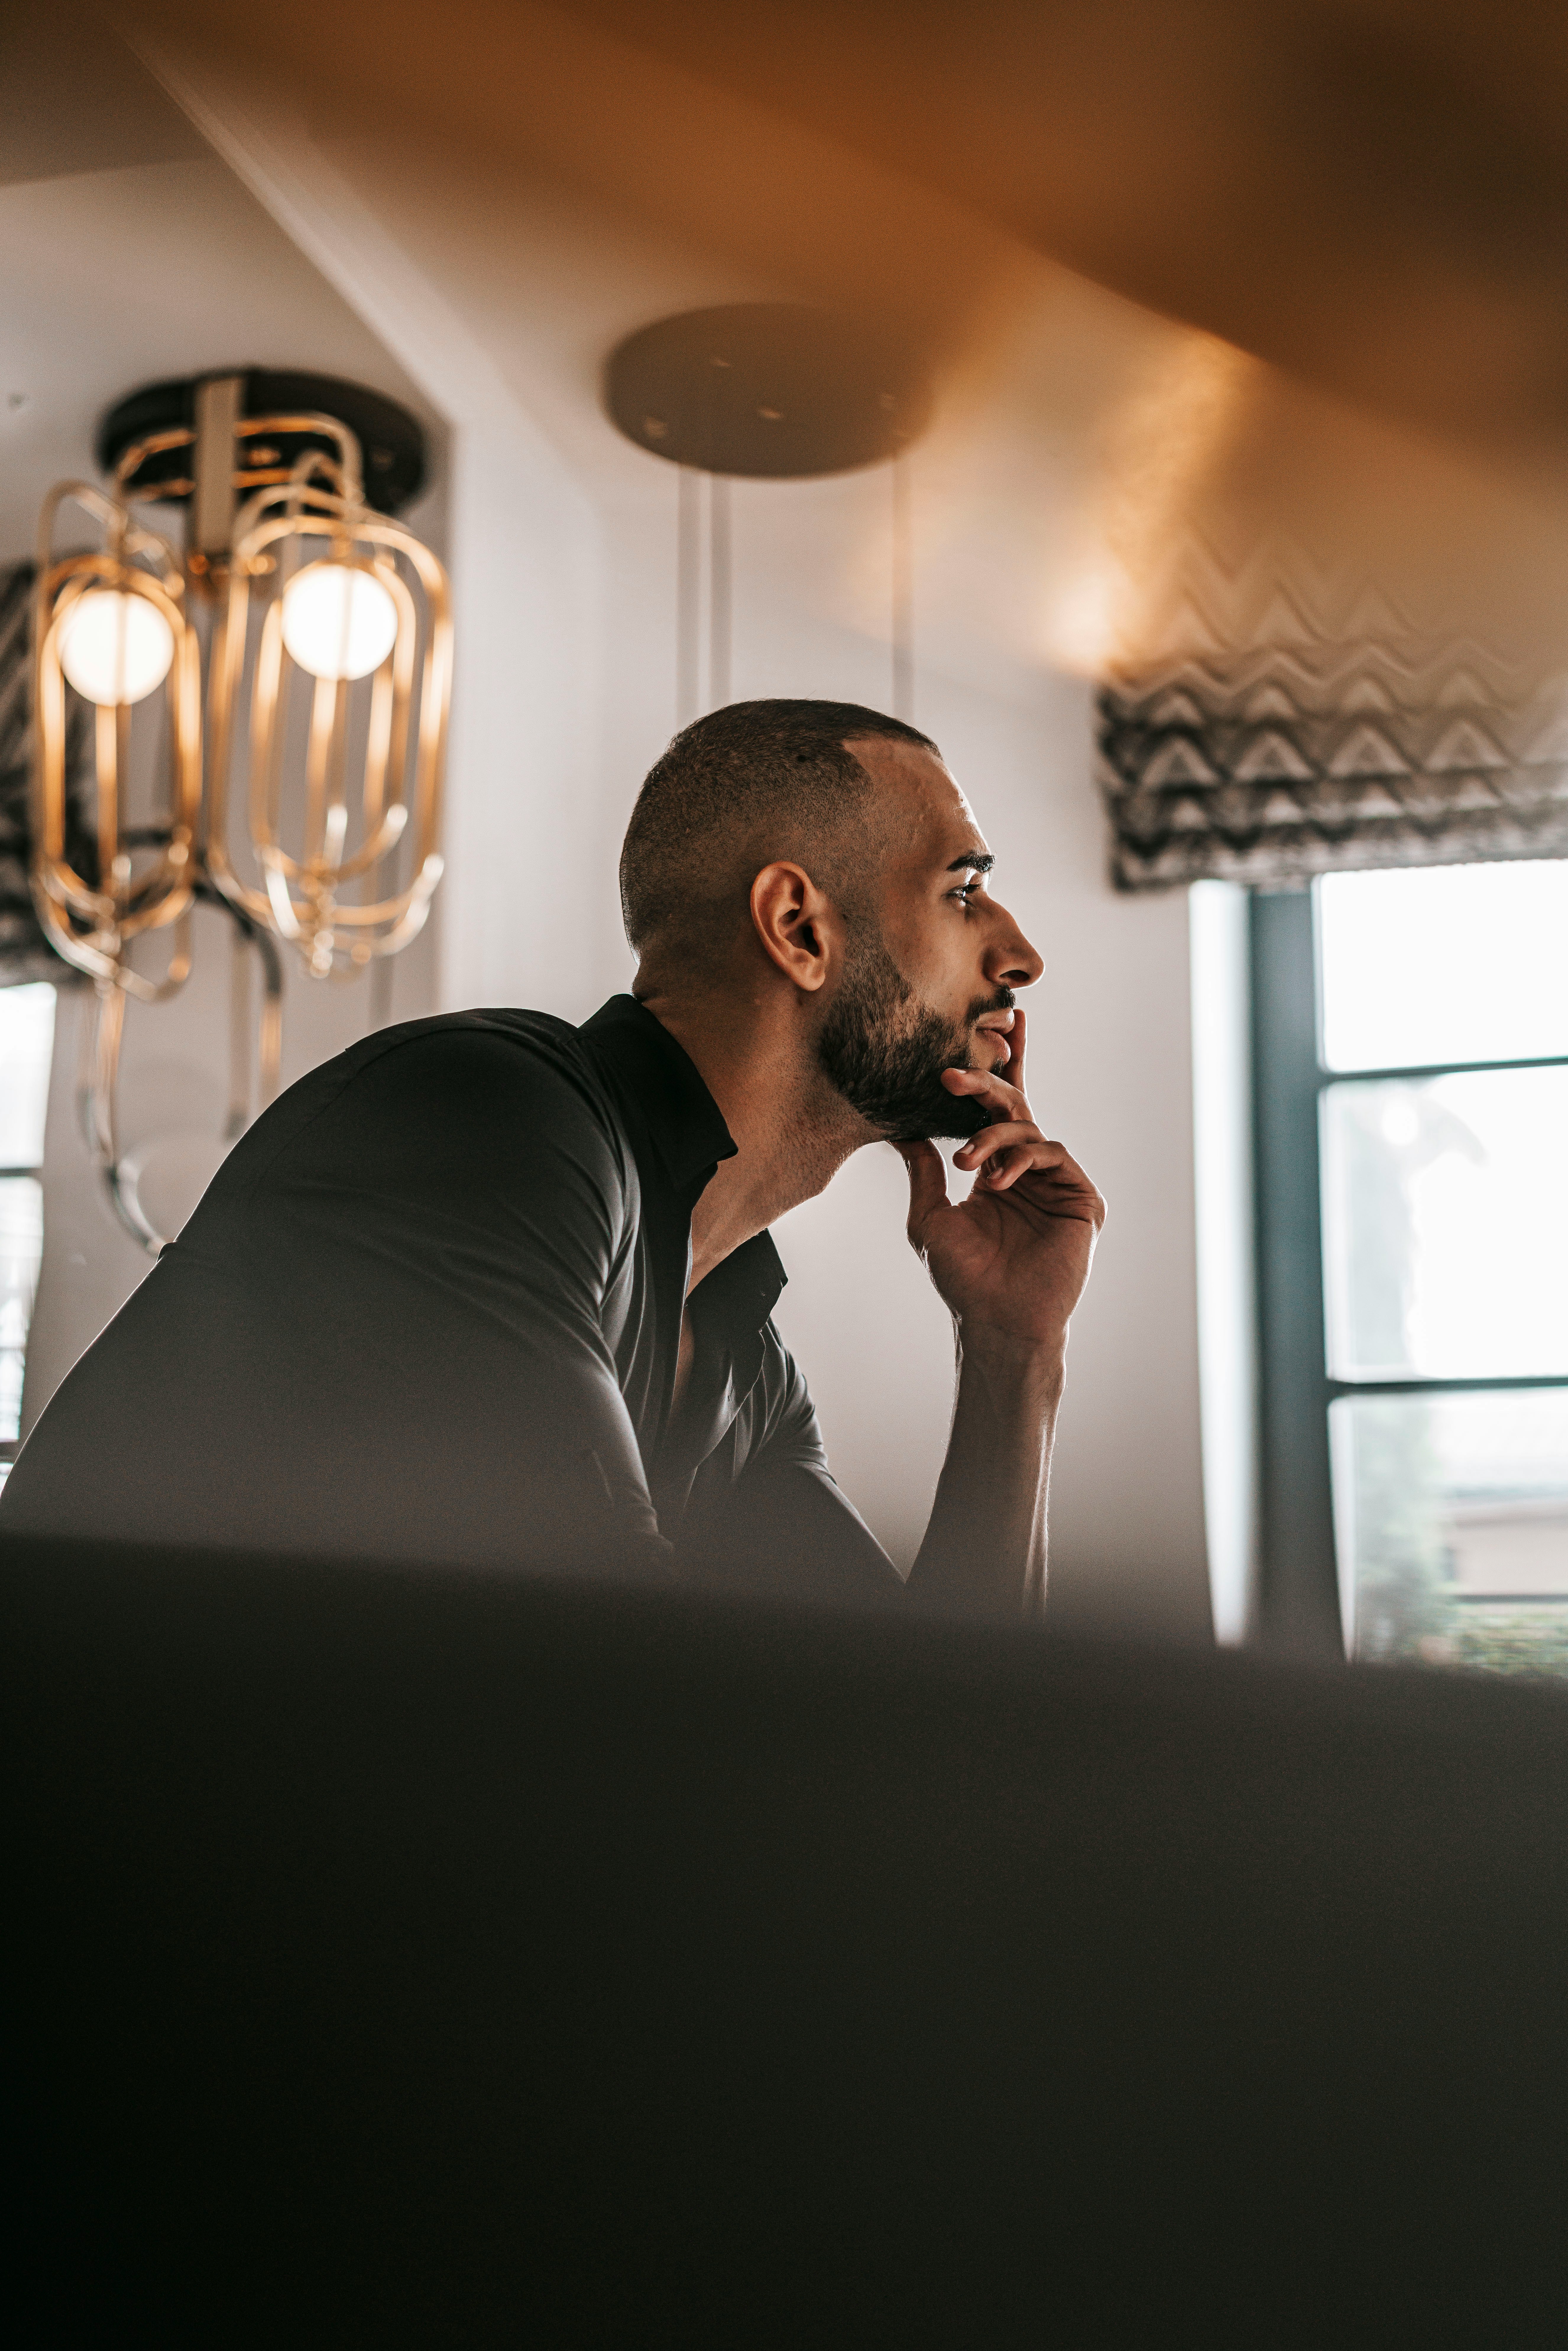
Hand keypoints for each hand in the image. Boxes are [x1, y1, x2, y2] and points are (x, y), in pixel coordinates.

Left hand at [895, 1009, 1105, 1360]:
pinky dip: (1021, 1161)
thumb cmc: (963, 1279)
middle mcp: (1028, 1171)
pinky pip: (1053, 1155)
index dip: (1000, 1068)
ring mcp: (1056, 1183)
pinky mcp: (1080, 1198)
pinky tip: (994, 1183)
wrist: (995, 1320)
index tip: (1000, 1023)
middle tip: (952, 1073)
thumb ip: (924, 1172)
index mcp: (997, 1171)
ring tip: (967, 1163)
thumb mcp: (930, 1217)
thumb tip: (901, 1130)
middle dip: (985, 1084)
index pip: (998, 1111)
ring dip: (992, 1137)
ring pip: (1028, 1130)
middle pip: (1014, 1108)